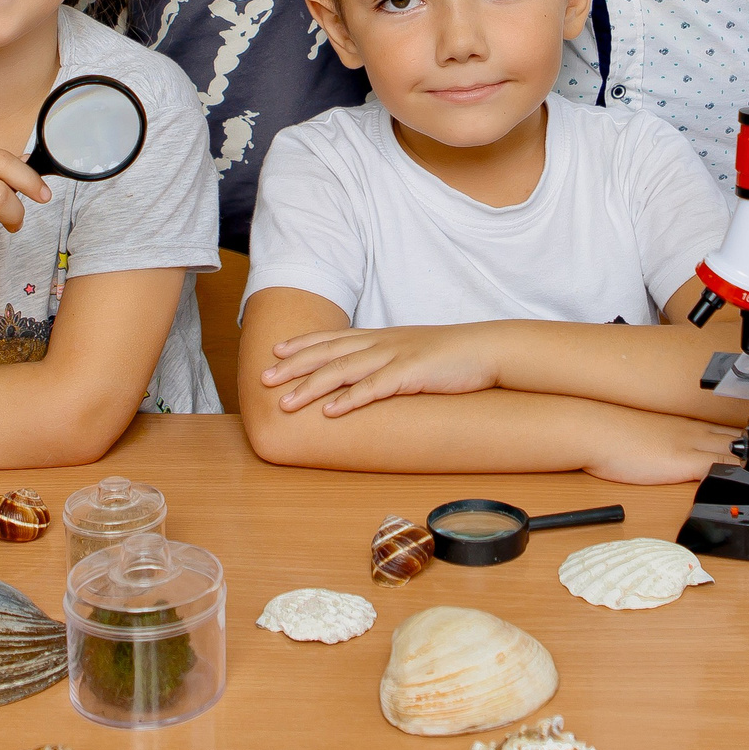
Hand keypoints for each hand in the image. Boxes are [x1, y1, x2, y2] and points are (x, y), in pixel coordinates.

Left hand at [260, 324, 502, 416]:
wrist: (485, 349)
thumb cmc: (449, 355)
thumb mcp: (411, 351)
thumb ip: (386, 359)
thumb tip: (365, 374)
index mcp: (380, 337)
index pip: (332, 338)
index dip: (302, 344)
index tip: (275, 351)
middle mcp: (381, 343)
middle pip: (328, 353)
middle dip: (293, 367)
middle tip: (263, 379)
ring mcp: (395, 357)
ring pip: (343, 371)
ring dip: (310, 387)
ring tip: (285, 403)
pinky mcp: (411, 373)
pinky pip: (374, 388)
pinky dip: (349, 400)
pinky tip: (329, 411)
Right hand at [585, 408, 741, 483]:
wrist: (595, 429)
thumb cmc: (612, 433)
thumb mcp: (644, 434)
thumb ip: (662, 441)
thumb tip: (666, 452)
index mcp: (684, 426)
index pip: (725, 430)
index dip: (747, 438)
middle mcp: (693, 432)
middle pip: (737, 437)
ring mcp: (691, 445)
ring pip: (736, 448)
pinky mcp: (684, 461)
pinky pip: (721, 466)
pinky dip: (740, 471)